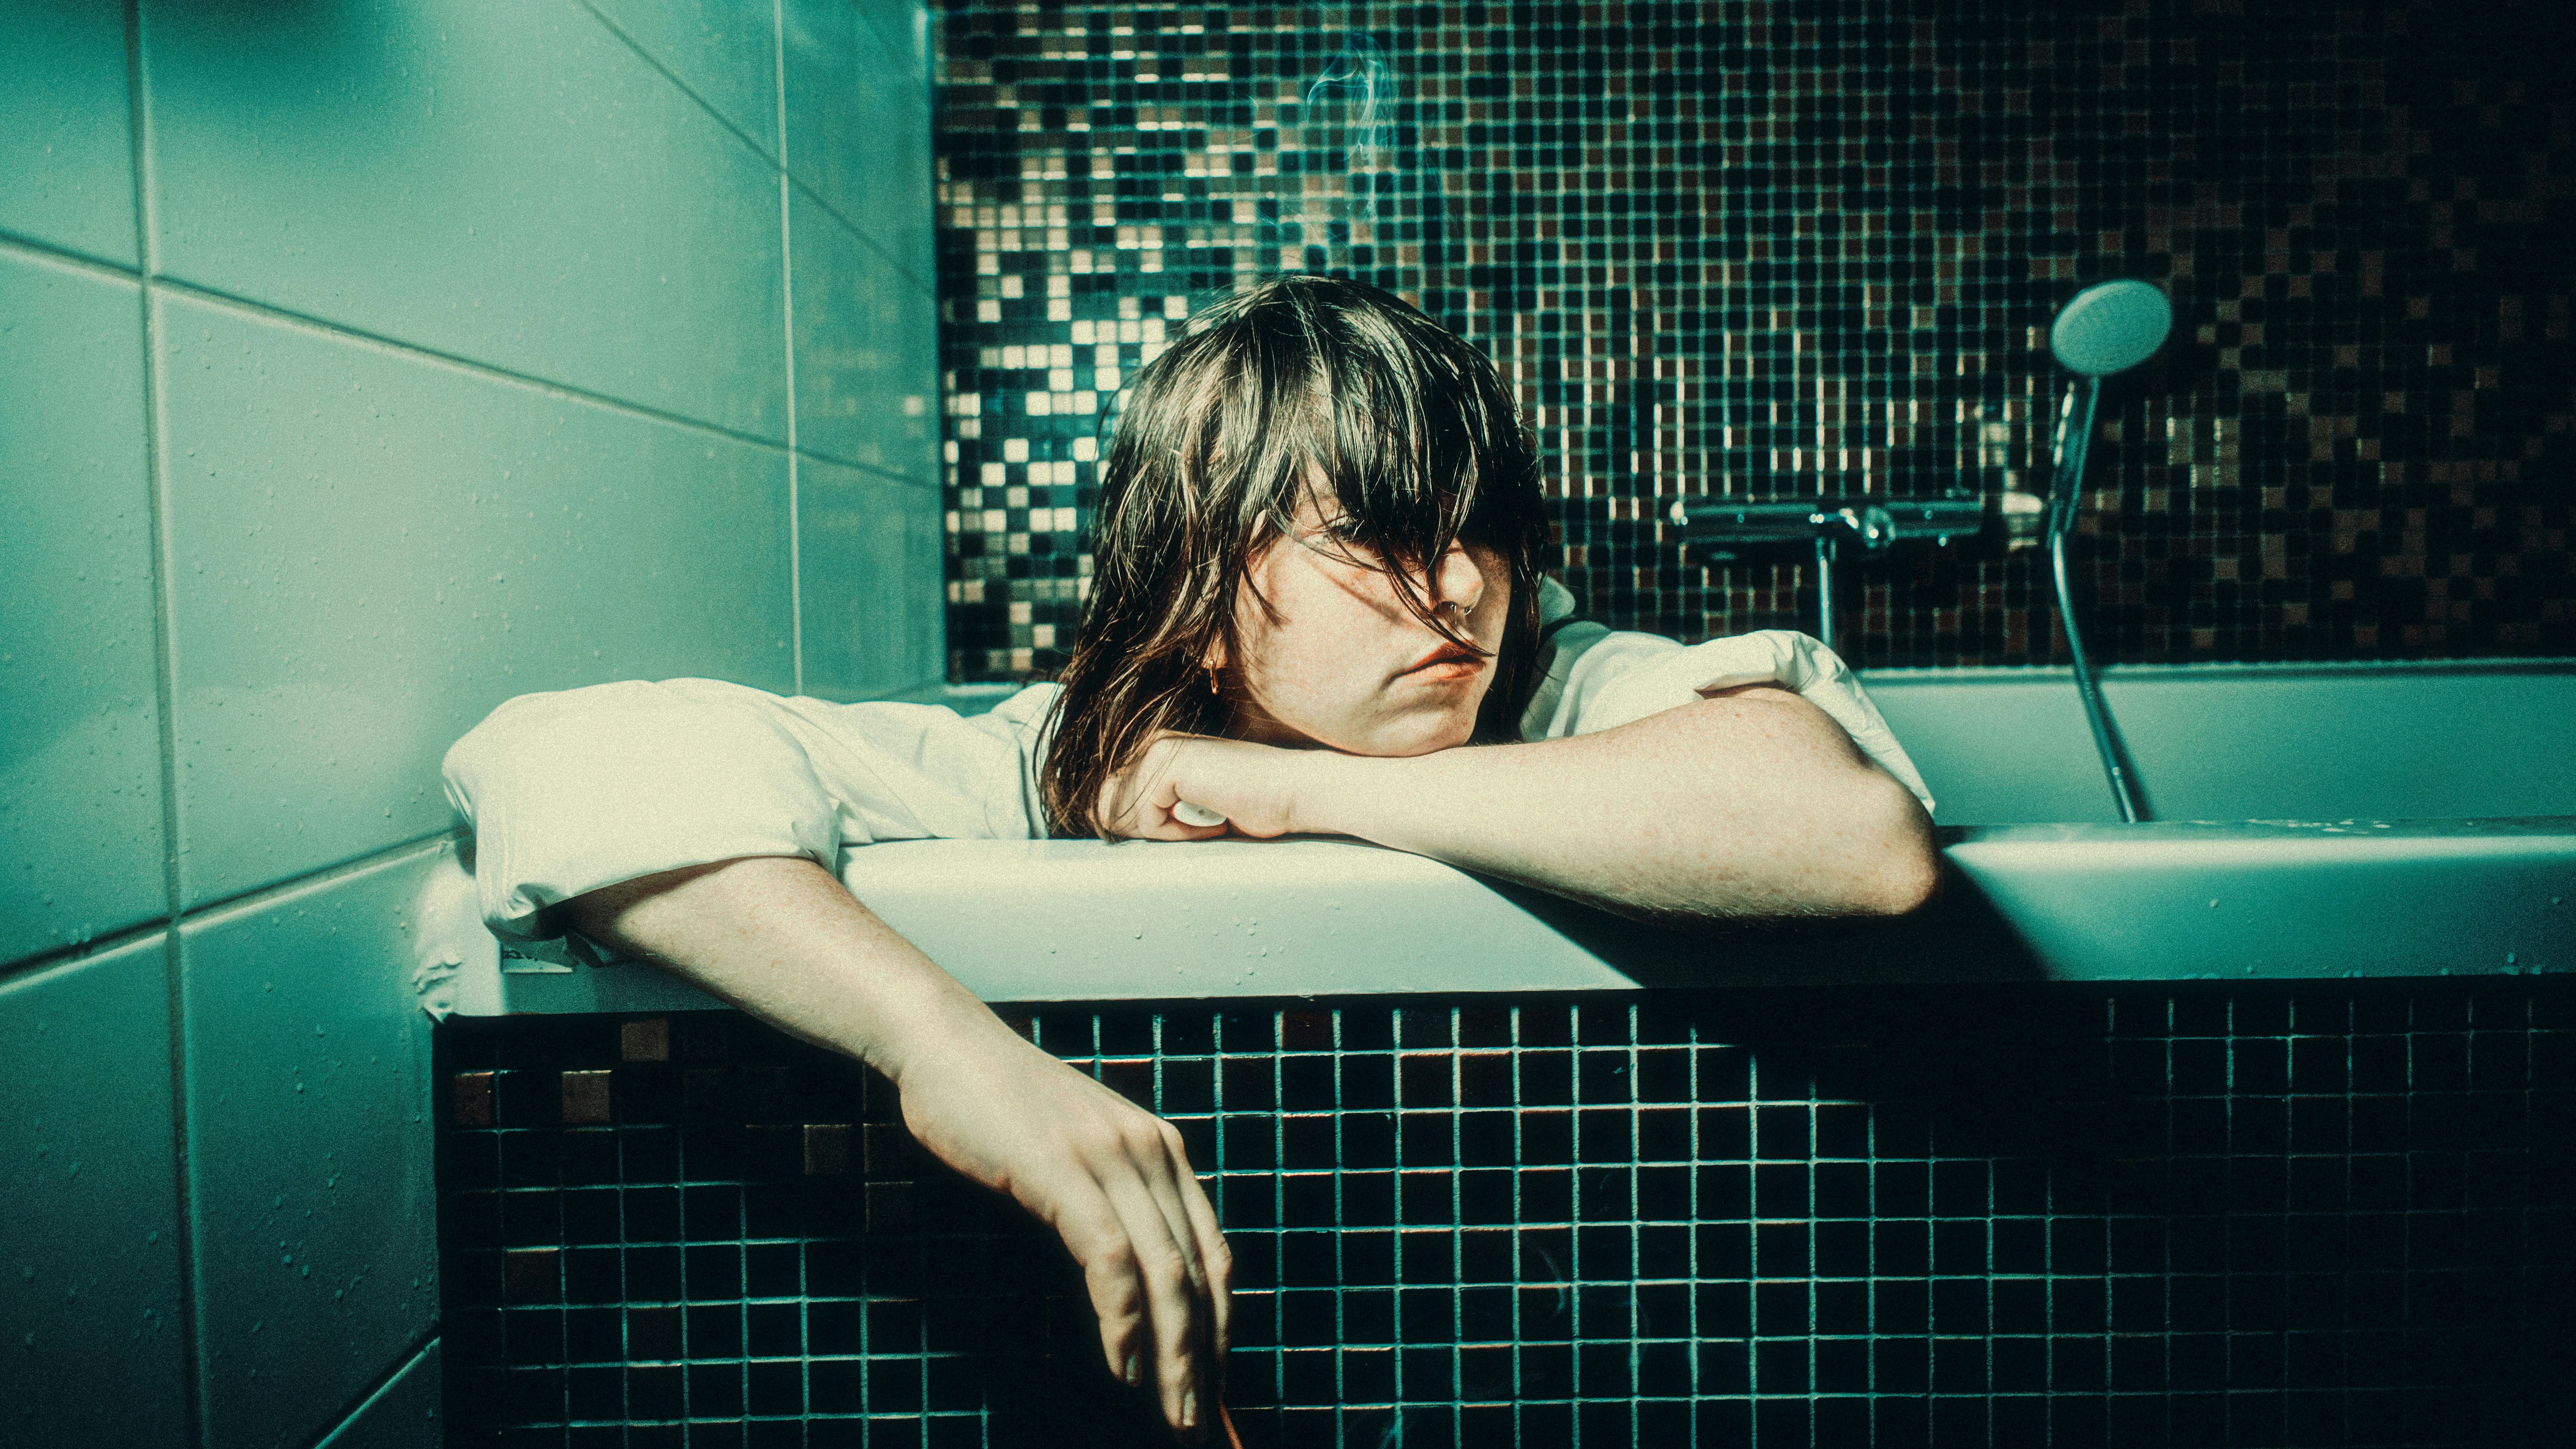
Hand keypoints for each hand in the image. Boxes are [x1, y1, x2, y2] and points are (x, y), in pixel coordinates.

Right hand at [891, 1016, 1230, 1437]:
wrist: (946, 1044)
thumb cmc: (1002, 1107)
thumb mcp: (1078, 1150)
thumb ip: (1113, 1202)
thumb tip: (1133, 1280)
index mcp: (1163, 1150)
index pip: (1214, 1255)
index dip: (1221, 1327)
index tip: (1214, 1385)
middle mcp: (1152, 1151)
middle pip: (1200, 1274)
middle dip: (1204, 1358)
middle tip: (1198, 1423)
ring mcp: (1110, 1158)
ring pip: (1166, 1274)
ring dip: (1172, 1354)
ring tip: (1169, 1411)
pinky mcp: (1065, 1170)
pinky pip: (1111, 1259)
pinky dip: (1123, 1319)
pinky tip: (1122, 1361)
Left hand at [1095, 731, 1317, 839]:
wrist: (1292, 791)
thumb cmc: (1253, 802)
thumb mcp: (1189, 804)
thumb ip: (1152, 806)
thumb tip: (1102, 820)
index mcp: (1154, 748)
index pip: (1110, 799)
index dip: (1142, 826)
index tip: (1192, 821)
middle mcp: (1150, 743)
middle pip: (1110, 808)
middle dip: (1152, 829)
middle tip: (1201, 821)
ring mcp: (1157, 751)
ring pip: (1131, 818)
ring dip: (1172, 831)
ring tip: (1211, 815)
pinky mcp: (1168, 767)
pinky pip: (1150, 822)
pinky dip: (1184, 831)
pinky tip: (1215, 814)